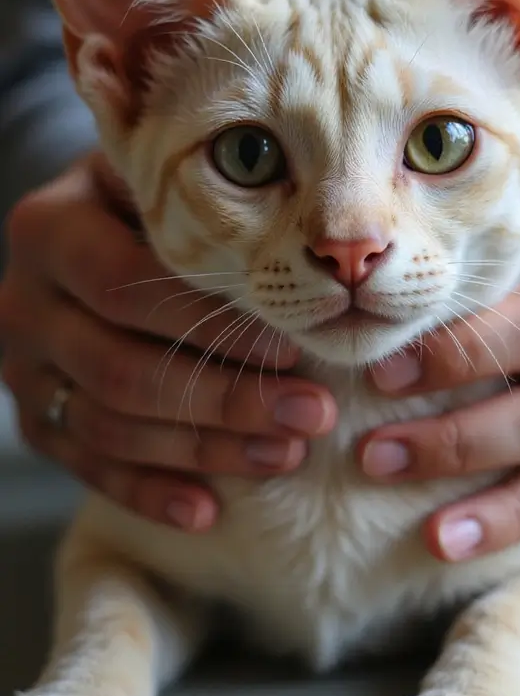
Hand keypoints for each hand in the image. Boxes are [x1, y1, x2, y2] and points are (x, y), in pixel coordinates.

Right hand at [0, 152, 335, 529]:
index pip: (130, 288)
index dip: (214, 326)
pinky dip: (148, 493)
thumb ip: (207, 207)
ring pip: (111, 427)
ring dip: (204, 450)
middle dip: (226, 398)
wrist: (83, 240)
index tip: (293, 348)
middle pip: (123, 369)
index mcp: (50, 229)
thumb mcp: (164, 184)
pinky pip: (88, 468)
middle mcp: (23, 302)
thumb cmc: (147, 207)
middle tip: (313, 414)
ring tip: (286, 454)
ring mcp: (23, 369)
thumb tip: (315, 247)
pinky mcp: (36, 418)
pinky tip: (208, 511)